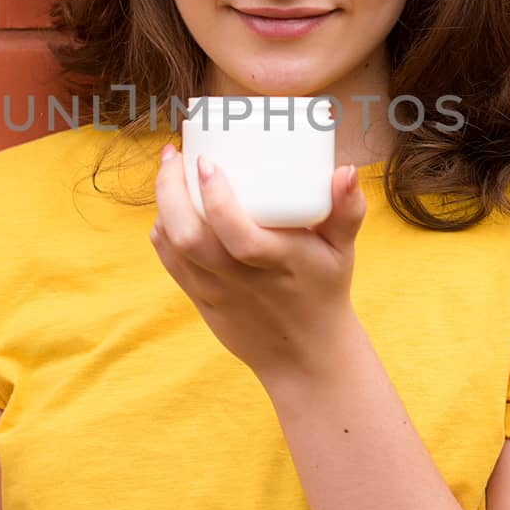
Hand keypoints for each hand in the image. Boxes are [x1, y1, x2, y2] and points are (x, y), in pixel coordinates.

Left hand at [149, 144, 367, 383]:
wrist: (302, 354)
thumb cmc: (323, 291)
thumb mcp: (343, 252)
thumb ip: (348, 210)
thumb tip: (347, 169)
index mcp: (276, 263)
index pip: (238, 234)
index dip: (216, 199)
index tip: (207, 162)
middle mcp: (238, 278)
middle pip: (189, 237)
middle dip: (170, 191)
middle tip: (174, 154)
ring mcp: (213, 290)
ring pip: (172, 246)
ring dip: (162, 204)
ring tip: (169, 169)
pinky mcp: (199, 298)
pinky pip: (169, 260)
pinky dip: (162, 228)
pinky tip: (168, 204)